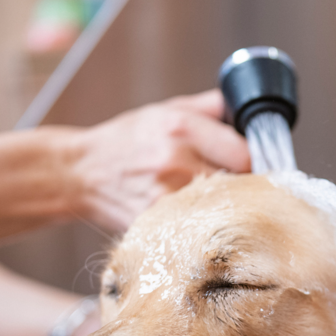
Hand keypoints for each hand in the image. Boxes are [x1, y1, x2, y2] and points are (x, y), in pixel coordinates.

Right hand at [67, 89, 249, 231]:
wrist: (81, 172)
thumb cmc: (126, 141)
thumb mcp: (166, 110)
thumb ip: (210, 107)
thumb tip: (246, 106)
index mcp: (181, 128)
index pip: (245, 153)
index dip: (254, 163)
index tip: (252, 167)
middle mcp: (175, 160)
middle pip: (238, 185)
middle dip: (242, 188)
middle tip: (236, 188)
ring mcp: (165, 195)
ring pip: (220, 210)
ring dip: (223, 209)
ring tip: (213, 203)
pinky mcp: (156, 223)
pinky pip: (195, 228)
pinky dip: (200, 226)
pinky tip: (193, 219)